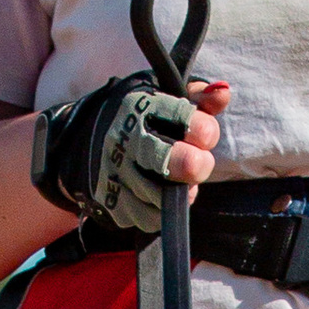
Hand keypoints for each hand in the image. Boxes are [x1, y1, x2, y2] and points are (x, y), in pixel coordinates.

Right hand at [31, 74, 228, 235]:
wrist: (85, 140)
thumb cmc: (141, 119)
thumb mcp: (165, 98)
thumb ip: (199, 98)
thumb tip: (223, 92)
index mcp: (141, 108)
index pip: (181, 117)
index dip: (202, 129)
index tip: (205, 136)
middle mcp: (124, 140)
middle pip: (168, 160)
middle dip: (193, 165)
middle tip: (199, 164)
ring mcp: (114, 172)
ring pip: (160, 194)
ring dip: (180, 191)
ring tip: (182, 181)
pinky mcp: (110, 201)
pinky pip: (146, 217)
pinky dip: (160, 211)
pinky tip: (161, 197)